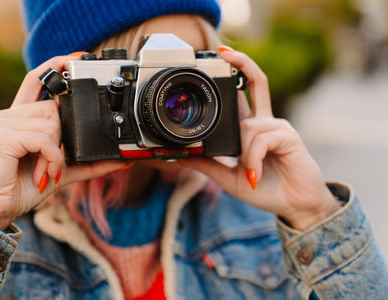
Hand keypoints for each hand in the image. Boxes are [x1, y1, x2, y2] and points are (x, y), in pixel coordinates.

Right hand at [0, 56, 127, 229]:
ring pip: (52, 123)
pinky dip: (52, 157)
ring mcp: (2, 122)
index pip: (36, 80)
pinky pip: (44, 137)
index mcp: (20, 117)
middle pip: (55, 108)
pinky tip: (43, 172)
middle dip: (63, 138)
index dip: (56, 66)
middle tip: (55, 163)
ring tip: (47, 171)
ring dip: (58, 153)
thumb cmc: (23, 187)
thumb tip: (123, 158)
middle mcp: (8, 114)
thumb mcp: (63, 170)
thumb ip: (90, 162)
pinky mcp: (3, 135)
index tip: (77, 59)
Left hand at [179, 47, 340, 229]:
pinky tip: (255, 173)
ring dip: (243, 153)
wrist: (294, 207)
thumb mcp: (229, 177)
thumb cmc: (265, 189)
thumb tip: (179, 156)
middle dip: (242, 63)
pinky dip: (253, 158)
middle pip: (256, 82)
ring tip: (249, 174)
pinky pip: (260, 139)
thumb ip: (208, 165)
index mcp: (251, 129)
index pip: (242, 95)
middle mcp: (265, 122)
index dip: (233, 76)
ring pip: (248, 126)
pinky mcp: (288, 136)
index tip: (217, 59)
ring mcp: (277, 127)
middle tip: (223, 51)